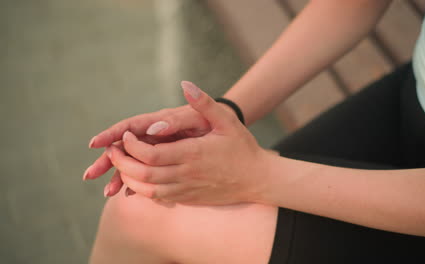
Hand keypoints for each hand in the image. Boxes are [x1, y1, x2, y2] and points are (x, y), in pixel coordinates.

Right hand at [83, 103, 211, 196]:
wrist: (232, 132)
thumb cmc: (219, 122)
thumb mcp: (205, 117)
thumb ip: (178, 120)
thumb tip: (152, 128)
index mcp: (163, 120)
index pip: (131, 125)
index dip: (112, 133)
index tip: (95, 143)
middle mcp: (157, 133)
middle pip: (126, 145)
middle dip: (108, 160)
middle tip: (89, 175)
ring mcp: (161, 147)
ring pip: (135, 162)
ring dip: (120, 175)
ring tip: (108, 193)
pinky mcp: (168, 160)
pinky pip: (148, 171)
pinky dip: (137, 181)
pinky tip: (129, 194)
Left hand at [106, 81, 272, 204]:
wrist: (258, 179)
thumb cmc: (243, 148)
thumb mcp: (227, 120)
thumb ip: (204, 103)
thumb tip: (185, 84)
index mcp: (192, 154)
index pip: (150, 155)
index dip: (131, 146)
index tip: (125, 136)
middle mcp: (185, 175)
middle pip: (142, 175)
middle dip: (122, 163)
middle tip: (113, 151)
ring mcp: (186, 189)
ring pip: (147, 190)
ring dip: (128, 177)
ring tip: (121, 163)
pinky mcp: (188, 198)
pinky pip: (157, 198)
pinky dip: (142, 189)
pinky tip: (138, 178)